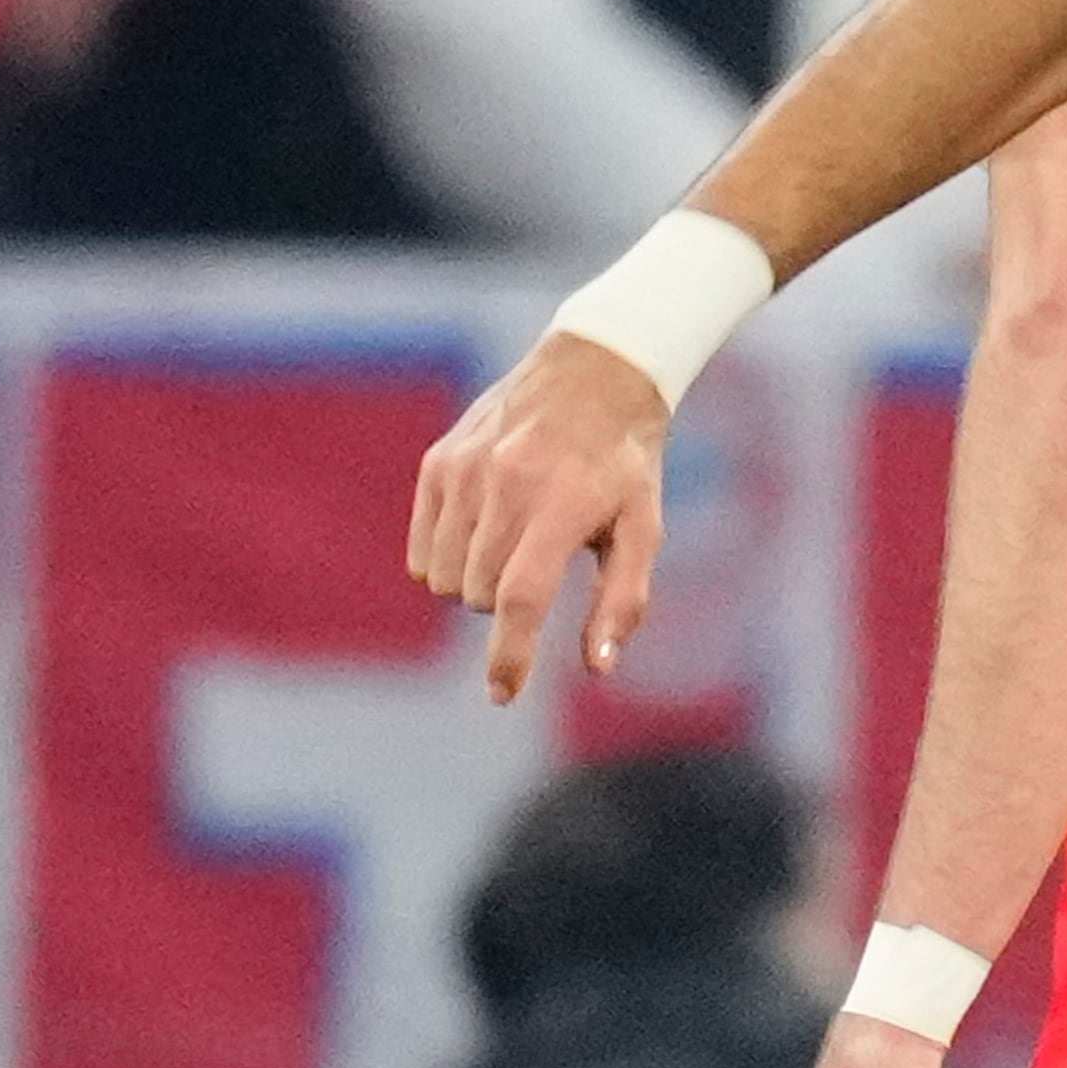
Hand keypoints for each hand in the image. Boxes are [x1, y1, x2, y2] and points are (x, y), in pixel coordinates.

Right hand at [408, 332, 675, 700]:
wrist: (591, 373)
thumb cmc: (624, 463)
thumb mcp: (644, 526)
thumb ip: (623, 599)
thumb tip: (599, 668)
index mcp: (562, 503)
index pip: (520, 597)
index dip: (508, 654)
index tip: (502, 694)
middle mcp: (505, 484)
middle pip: (480, 595)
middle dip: (507, 601)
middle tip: (539, 562)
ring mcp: (464, 471)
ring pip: (445, 580)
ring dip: (476, 583)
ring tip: (514, 542)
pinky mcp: (437, 464)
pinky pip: (422, 551)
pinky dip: (448, 560)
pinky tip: (484, 530)